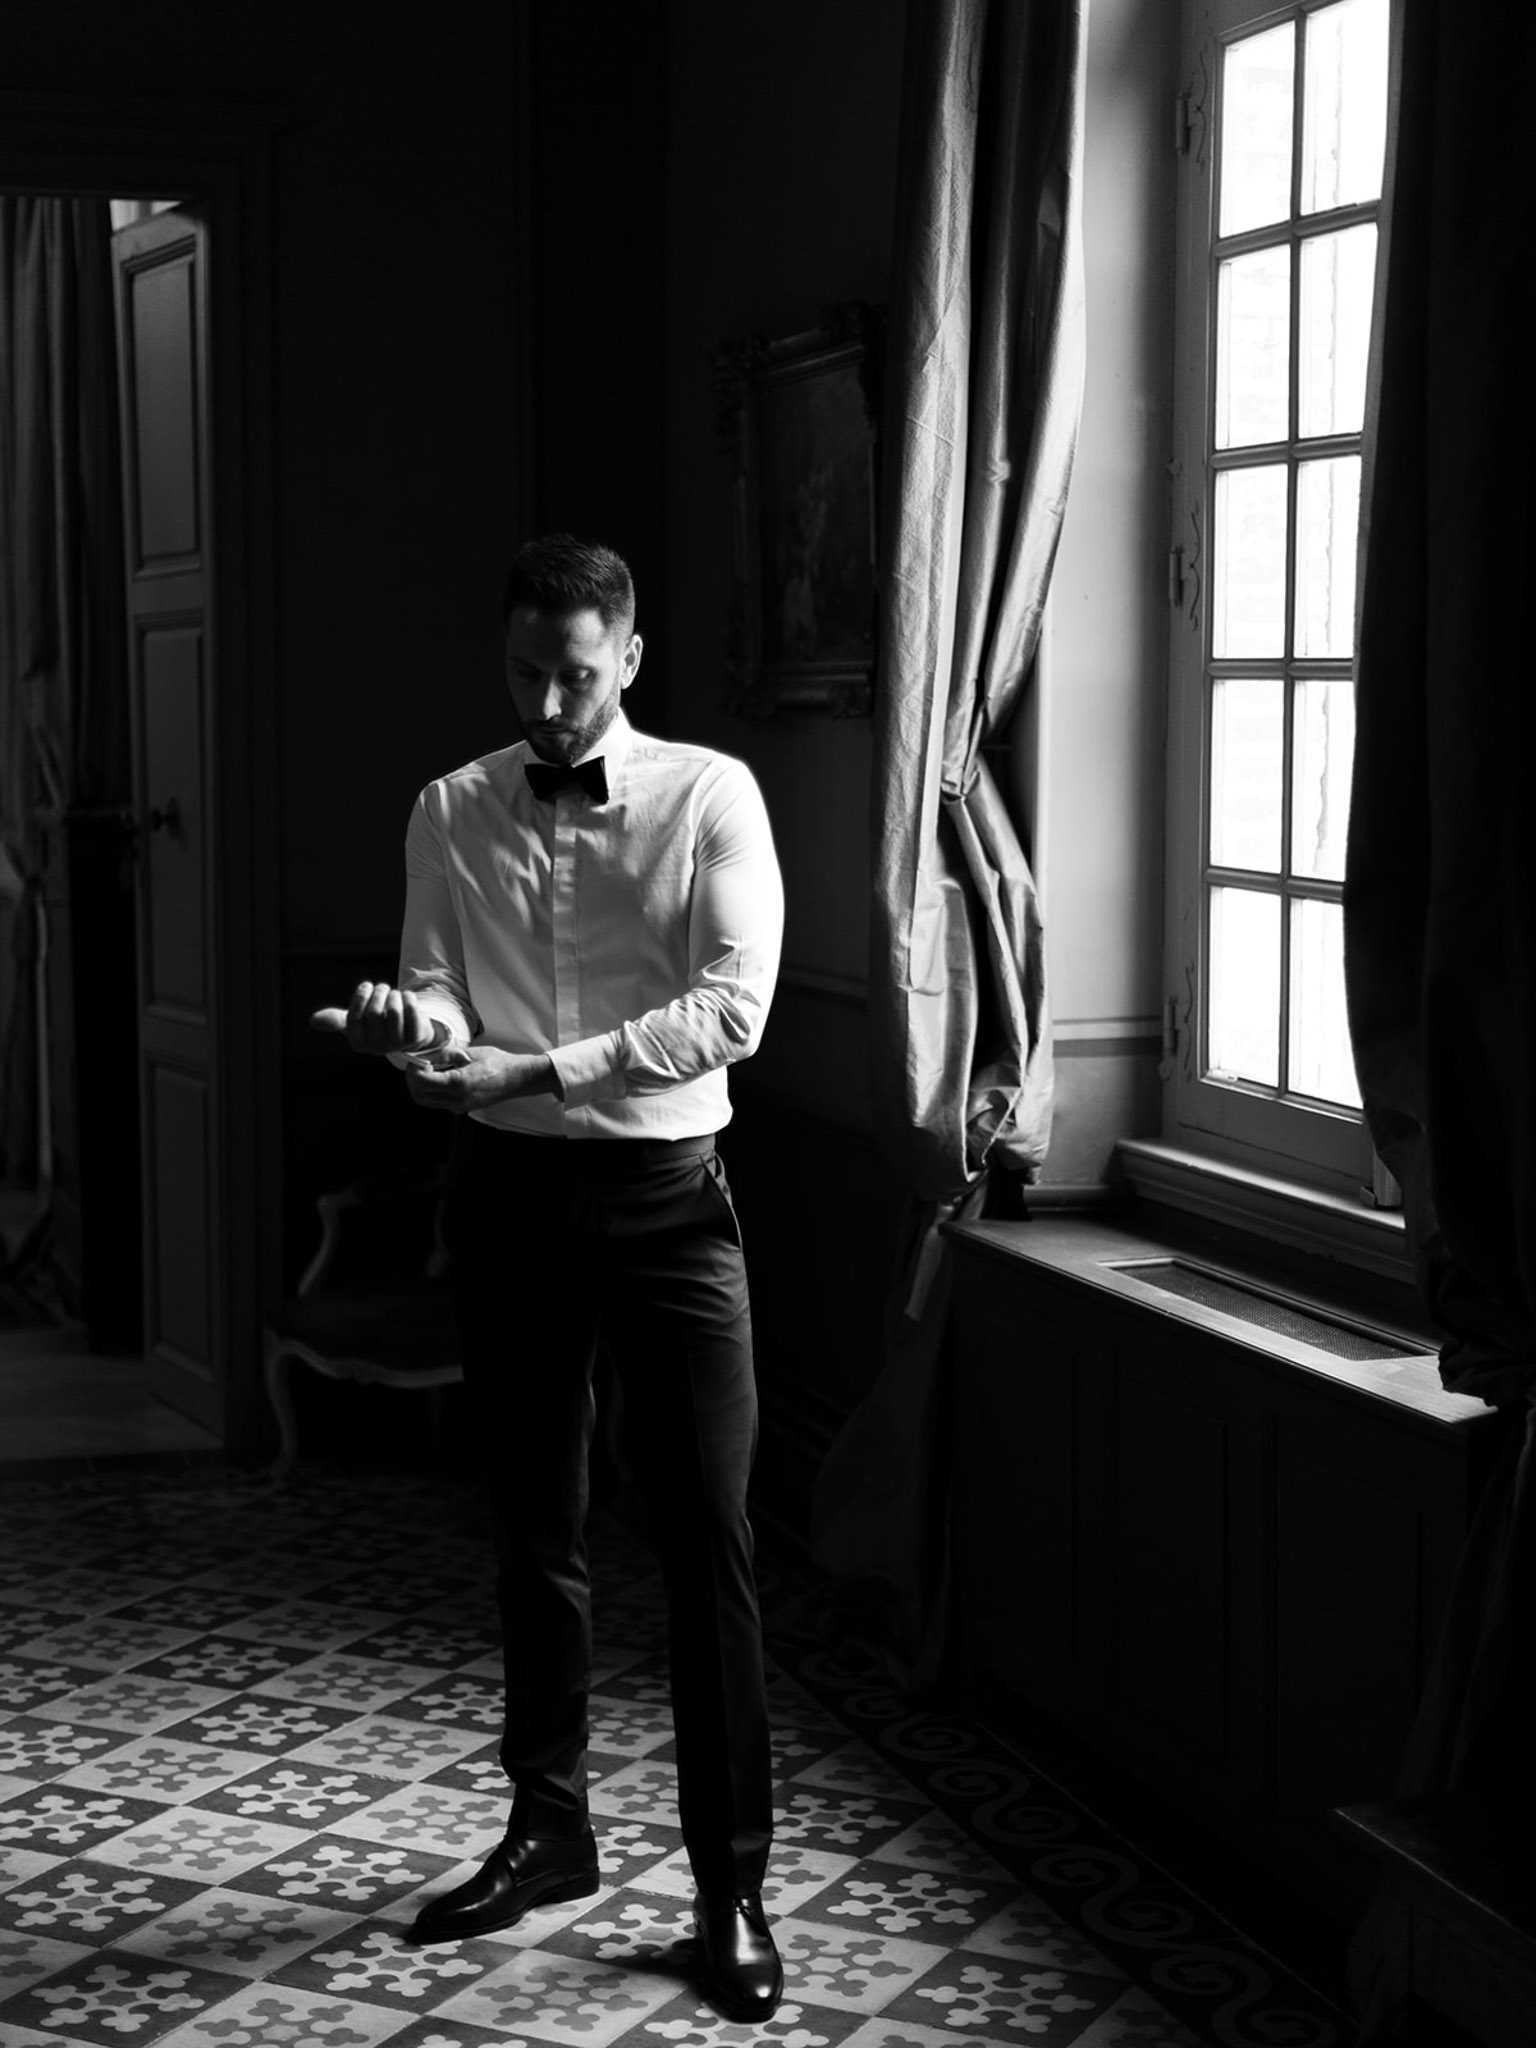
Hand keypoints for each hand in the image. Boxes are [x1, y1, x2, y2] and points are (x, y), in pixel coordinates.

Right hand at [310, 982, 442, 1057]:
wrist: (408, 1032)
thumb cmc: (376, 1024)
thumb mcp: (354, 1021)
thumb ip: (336, 1019)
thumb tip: (313, 1020)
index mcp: (359, 1044)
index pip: (355, 1017)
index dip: (361, 996)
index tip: (367, 985)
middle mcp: (377, 1048)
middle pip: (375, 1012)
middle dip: (379, 992)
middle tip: (383, 987)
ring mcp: (398, 1044)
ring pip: (394, 1011)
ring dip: (394, 995)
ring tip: (394, 994)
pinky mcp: (416, 1037)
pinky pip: (412, 1013)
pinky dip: (409, 998)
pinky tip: (407, 997)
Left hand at [403, 1045, 556, 1113]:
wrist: (518, 1079)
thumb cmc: (498, 1063)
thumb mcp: (470, 1053)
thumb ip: (446, 1054)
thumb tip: (427, 1054)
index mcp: (459, 1083)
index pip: (422, 1081)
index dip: (414, 1069)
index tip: (417, 1059)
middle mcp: (457, 1099)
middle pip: (419, 1095)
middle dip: (413, 1080)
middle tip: (419, 1065)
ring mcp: (460, 1106)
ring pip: (427, 1102)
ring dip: (422, 1087)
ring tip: (430, 1071)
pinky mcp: (463, 1108)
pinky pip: (439, 1103)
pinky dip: (433, 1091)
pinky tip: (441, 1077)